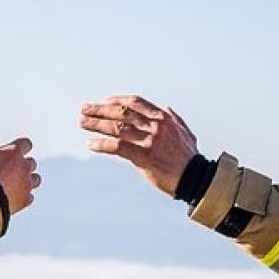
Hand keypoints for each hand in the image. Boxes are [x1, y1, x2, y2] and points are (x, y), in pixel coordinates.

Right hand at [0, 114, 38, 212]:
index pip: (26, 144)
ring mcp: (26, 184)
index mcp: (13, 152)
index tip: (13, 152)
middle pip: (31, 163)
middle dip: (22, 166)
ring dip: (27, 181)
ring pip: (35, 180)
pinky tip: (12, 199)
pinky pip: (30, 197)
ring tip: (13, 186)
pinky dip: (23, 197)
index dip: (20, 148)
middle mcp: (24, 166)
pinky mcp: (25, 200)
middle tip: (8, 172)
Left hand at [78, 94, 196, 196]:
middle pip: (122, 112)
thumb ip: (174, 119)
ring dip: (97, 124)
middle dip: (101, 109)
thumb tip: (166, 109)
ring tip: (82, 123)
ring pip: (117, 128)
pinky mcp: (144, 156)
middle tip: (85, 109)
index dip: (116, 100)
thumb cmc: (188, 157)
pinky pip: (117, 147)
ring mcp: (150, 140)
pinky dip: (102, 145)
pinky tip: (91, 145)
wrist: (195, 178)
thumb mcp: (185, 132)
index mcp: (164, 118)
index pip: (135, 103)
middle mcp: (156, 126)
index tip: (103, 102)